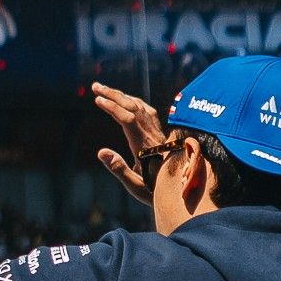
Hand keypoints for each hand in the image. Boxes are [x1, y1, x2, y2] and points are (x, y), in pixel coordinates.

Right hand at [90, 80, 168, 204]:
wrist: (185, 192)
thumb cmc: (157, 193)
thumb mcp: (136, 187)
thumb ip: (119, 169)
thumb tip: (101, 152)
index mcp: (145, 146)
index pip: (128, 119)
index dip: (113, 107)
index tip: (98, 100)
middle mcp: (153, 136)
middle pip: (133, 107)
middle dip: (114, 95)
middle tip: (95, 87)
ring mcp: (159, 134)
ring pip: (141, 107)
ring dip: (123, 97)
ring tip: (105, 91)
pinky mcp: (162, 135)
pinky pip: (148, 112)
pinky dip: (135, 102)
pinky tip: (128, 101)